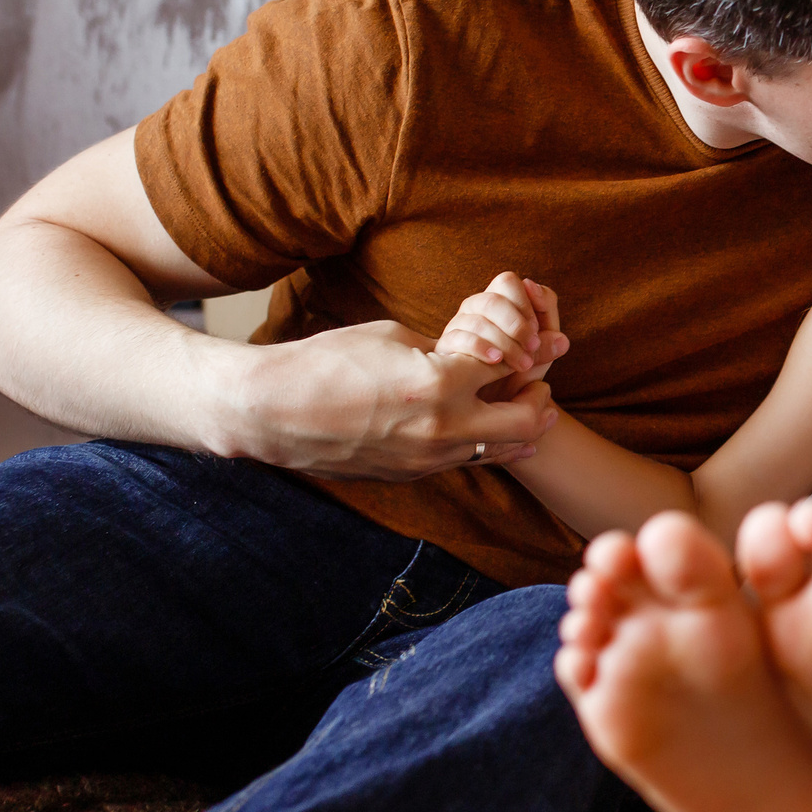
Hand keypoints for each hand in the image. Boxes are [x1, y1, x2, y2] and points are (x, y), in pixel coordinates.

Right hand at [227, 318, 560, 480]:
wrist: (272, 411)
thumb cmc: (328, 361)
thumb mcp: (393, 336)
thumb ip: (443, 347)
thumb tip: (477, 350)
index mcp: (439, 382)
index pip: (509, 363)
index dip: (526, 348)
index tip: (532, 341)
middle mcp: (442, 427)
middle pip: (528, 420)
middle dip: (539, 397)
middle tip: (536, 382)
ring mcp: (427, 458)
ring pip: (502, 450)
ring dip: (519, 427)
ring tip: (519, 405)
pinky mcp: (411, 475)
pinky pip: (466, 462)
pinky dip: (486, 444)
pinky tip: (484, 427)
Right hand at [436, 272, 570, 400]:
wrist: (496, 402)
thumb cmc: (519, 371)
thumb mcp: (540, 355)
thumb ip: (550, 341)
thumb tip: (562, 340)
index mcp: (502, 301)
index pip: (509, 282)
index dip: (526, 302)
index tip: (537, 329)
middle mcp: (478, 307)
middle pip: (493, 298)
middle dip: (516, 324)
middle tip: (533, 347)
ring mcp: (460, 323)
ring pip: (477, 318)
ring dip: (505, 341)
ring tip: (521, 364)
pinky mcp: (447, 345)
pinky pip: (460, 337)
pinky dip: (481, 347)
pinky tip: (496, 360)